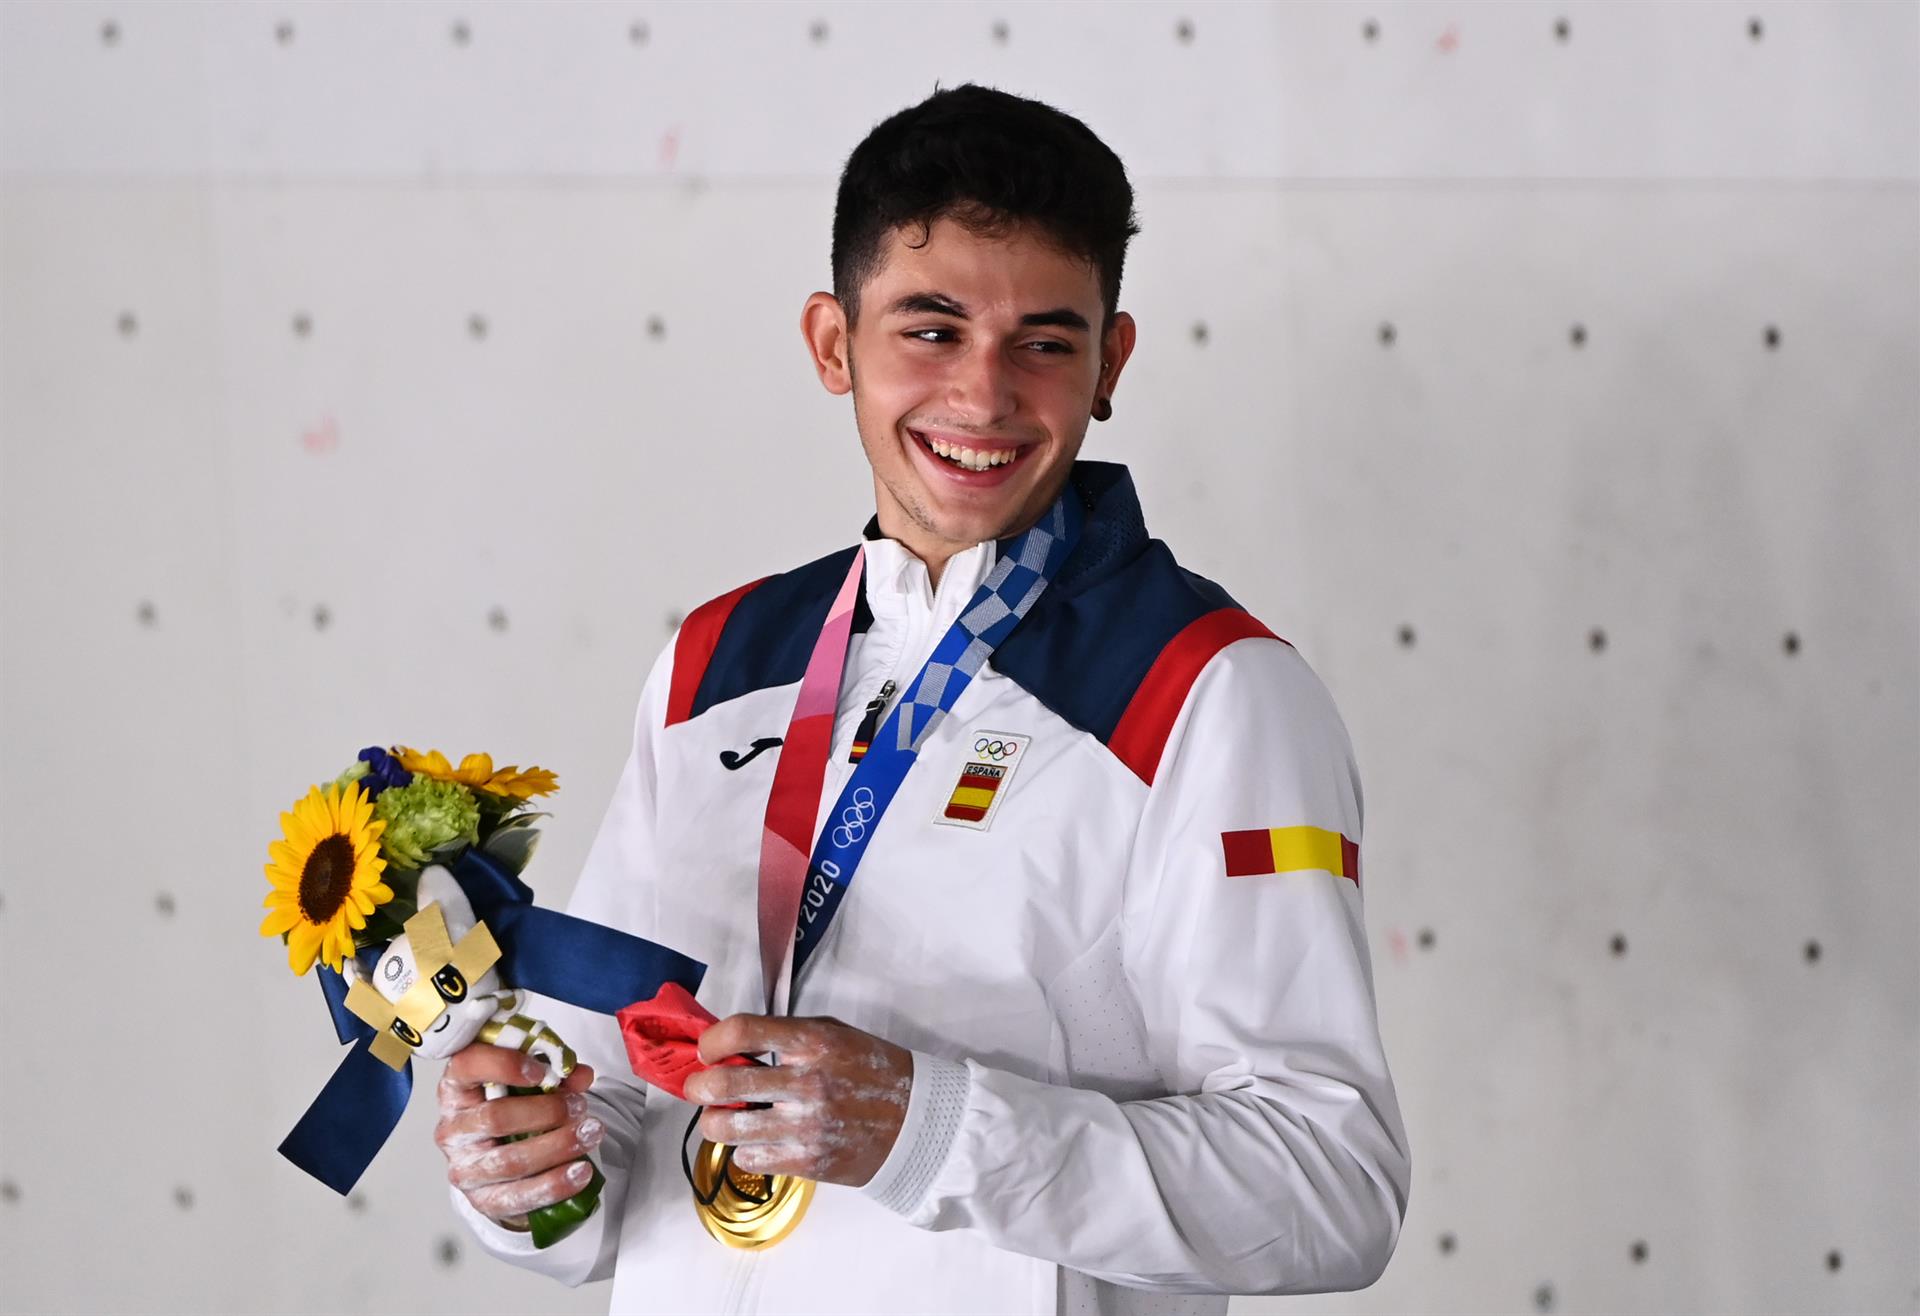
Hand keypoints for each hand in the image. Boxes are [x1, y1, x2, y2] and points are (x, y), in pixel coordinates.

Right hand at [435, 1043, 602, 1228]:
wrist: (504, 1164)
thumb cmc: (514, 1109)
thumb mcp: (531, 1083)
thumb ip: (555, 1074)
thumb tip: (581, 1075)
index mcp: (456, 1088)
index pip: (467, 1066)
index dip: (504, 1065)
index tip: (542, 1071)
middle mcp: (453, 1129)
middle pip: (495, 1118)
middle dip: (545, 1111)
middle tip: (580, 1106)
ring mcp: (464, 1168)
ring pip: (510, 1160)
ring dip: (557, 1146)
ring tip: (590, 1134)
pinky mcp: (483, 1200)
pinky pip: (519, 1196)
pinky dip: (555, 1184)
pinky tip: (581, 1171)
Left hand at [684, 1014, 911, 1187]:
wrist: (915, 1122)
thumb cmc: (869, 1071)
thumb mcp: (834, 1034)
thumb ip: (785, 1035)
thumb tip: (729, 1045)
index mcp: (814, 1042)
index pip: (742, 1031)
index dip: (712, 1040)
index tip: (708, 1050)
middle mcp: (808, 1083)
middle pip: (722, 1084)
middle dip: (698, 1086)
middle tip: (700, 1087)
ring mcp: (806, 1127)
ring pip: (725, 1129)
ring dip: (715, 1122)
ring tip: (724, 1118)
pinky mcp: (807, 1162)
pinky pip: (748, 1159)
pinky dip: (745, 1150)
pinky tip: (759, 1140)